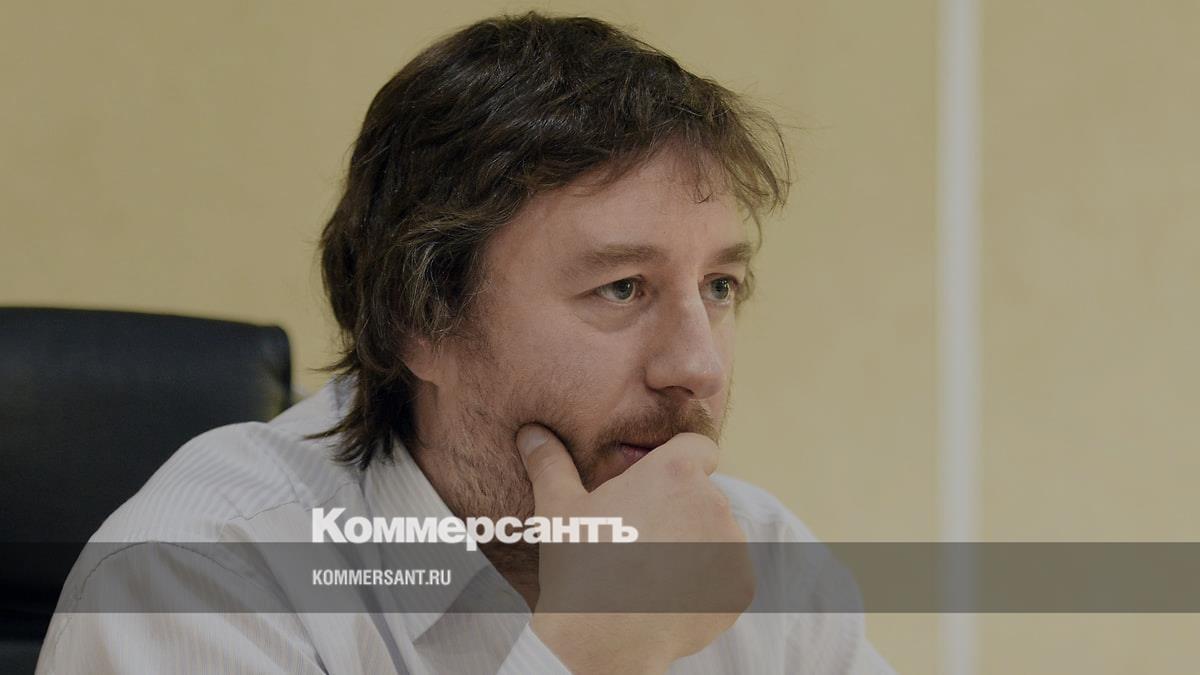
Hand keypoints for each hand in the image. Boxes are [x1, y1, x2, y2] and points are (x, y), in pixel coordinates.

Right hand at [516, 424, 754, 674]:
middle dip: (681, 511)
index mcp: (675, 472)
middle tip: (640, 540)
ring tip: (653, 572)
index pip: (698, 448)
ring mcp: (732, 545)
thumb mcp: (558, 508)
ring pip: (718, 535)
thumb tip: (530, 432)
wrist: (603, 638)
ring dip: (697, 547)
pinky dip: (707, 584)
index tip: (655, 490)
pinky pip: (728, 575)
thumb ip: (550, 462)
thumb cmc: (579, 566)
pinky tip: (671, 596)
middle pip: (704, 495)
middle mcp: (713, 501)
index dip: (679, 464)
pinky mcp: (740, 585)